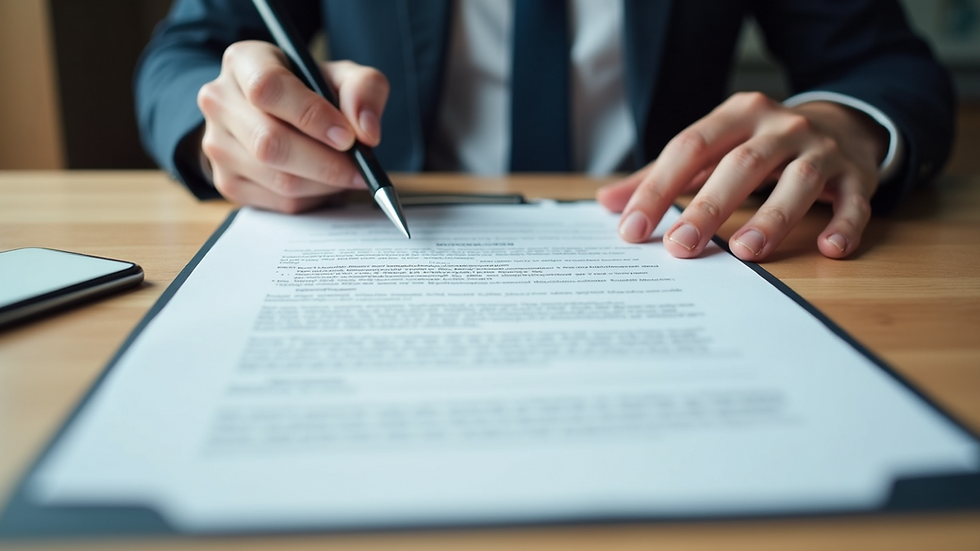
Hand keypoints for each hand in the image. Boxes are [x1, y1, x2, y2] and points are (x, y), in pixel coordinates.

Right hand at [196, 41, 389, 212]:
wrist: (278, 114)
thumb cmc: (311, 90)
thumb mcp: (342, 76)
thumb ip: (363, 90)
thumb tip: (366, 132)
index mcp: (243, 62)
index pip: (268, 88)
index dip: (311, 116)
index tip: (347, 137)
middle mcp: (219, 101)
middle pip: (270, 142)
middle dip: (326, 163)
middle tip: (360, 170)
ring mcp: (217, 145)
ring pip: (278, 179)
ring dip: (324, 184)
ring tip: (347, 175)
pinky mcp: (228, 182)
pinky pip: (279, 202)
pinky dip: (313, 198)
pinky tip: (324, 183)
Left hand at [597, 92, 888, 259]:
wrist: (842, 123)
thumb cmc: (760, 145)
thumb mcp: (712, 147)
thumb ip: (661, 175)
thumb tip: (607, 204)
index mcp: (738, 115)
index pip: (690, 148)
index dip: (658, 189)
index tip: (631, 229)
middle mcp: (781, 126)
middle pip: (741, 164)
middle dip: (708, 208)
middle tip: (680, 249)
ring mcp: (823, 149)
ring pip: (798, 181)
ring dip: (772, 218)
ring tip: (745, 253)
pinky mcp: (858, 175)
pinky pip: (854, 201)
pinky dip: (844, 224)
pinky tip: (829, 249)